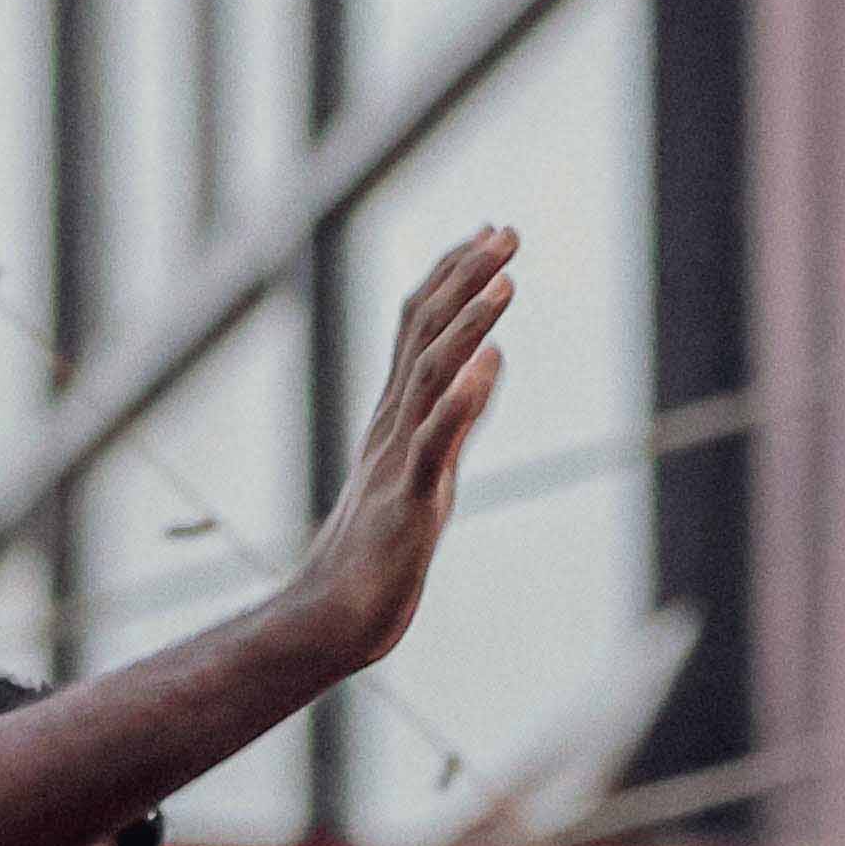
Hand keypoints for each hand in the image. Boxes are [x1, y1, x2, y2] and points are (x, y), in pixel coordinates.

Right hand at [270, 226, 516, 671]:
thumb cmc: (379, 546)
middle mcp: (394, 424)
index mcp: (396, 414)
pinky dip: (461, 401)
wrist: (337, 614)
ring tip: (507, 282)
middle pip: (427, 335)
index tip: (488, 231)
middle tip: (504, 231)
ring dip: (469, 325)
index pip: (420, 327)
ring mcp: (399, 459)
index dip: (454, 275)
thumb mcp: (427, 464)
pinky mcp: (410, 499)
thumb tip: (494, 353)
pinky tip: (488, 363)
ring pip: (433, 377)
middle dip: (467, 279)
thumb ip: (459, 408)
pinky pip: (436, 443)